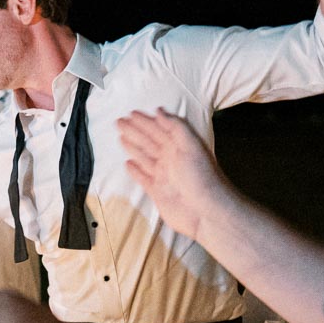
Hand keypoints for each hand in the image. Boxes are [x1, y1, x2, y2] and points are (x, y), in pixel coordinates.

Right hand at [117, 108, 233, 239]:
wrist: (205, 212)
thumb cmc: (200, 176)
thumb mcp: (190, 146)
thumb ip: (175, 127)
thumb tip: (158, 111)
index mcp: (179, 147)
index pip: (158, 129)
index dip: (145, 121)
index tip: (131, 113)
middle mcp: (170, 159)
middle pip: (149, 141)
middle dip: (134, 130)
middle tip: (119, 122)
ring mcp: (163, 175)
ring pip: (144, 157)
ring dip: (133, 146)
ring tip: (121, 137)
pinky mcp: (156, 191)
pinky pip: (142, 177)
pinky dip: (135, 170)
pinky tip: (127, 163)